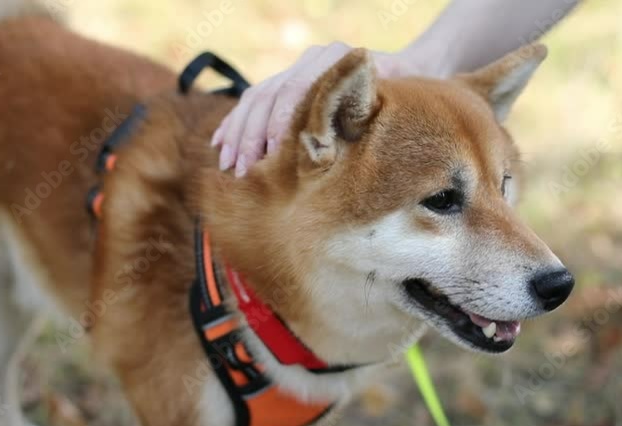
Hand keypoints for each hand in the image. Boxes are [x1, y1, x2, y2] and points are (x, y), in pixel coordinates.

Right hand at [211, 42, 421, 175]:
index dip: (277, 124)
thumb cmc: (395, 98)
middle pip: (268, 95)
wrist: (402, 70)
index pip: (293, 91)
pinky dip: (234, 123)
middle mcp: (310, 59)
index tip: (269, 155)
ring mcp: (295, 67)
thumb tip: (332, 145)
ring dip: (237, 133)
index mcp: (332, 59)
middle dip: (251, 136)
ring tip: (228, 164)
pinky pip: (252, 100)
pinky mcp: (285, 81)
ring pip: (255, 98)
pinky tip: (219, 144)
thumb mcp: (384, 105)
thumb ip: (360, 117)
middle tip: (243, 170)